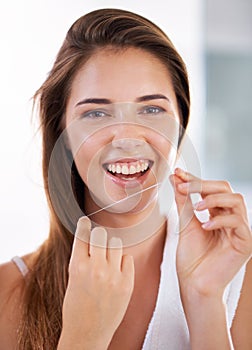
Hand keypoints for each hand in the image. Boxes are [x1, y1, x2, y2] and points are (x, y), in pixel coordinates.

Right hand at [58, 217, 133, 348]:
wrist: (87, 334)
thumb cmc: (76, 308)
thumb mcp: (72, 279)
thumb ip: (81, 259)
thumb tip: (90, 239)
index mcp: (77, 266)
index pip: (82, 234)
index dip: (84, 225)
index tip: (85, 221)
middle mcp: (95, 268)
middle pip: (101, 234)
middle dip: (98, 236)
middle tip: (98, 241)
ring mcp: (113, 275)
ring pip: (116, 243)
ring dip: (111, 248)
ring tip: (108, 259)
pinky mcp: (127, 283)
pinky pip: (128, 258)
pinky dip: (122, 261)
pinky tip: (117, 270)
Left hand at [171, 168, 251, 296]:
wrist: (194, 284)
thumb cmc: (191, 257)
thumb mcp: (185, 223)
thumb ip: (183, 201)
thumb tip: (176, 178)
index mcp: (217, 213)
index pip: (210, 189)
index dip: (195, 179)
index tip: (178, 173)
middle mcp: (230, 218)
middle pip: (225, 189)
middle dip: (203, 184)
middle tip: (184, 186)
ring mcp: (239, 230)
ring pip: (236, 200)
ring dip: (214, 198)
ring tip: (197, 206)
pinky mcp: (245, 242)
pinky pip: (238, 222)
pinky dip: (221, 220)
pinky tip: (206, 225)